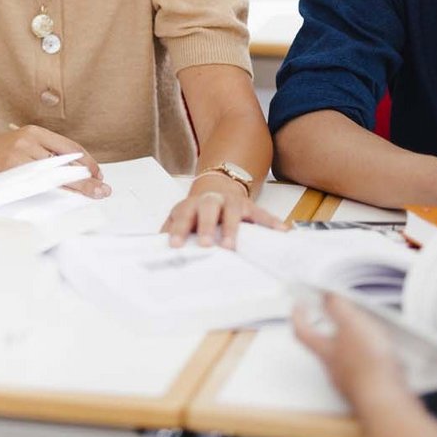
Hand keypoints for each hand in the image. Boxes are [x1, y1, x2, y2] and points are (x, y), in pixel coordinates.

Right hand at [0, 124, 108, 198]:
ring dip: (75, 188)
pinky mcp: (11, 174)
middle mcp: (27, 142)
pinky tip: (67, 199)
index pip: (69, 148)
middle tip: (102, 190)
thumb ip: (45, 156)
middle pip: (66, 163)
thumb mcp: (23, 148)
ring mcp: (19, 158)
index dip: (88, 163)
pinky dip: (55, 194)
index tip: (98, 175)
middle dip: (86, 179)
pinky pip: (39, 187)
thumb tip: (77, 173)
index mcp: (33, 132)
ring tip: (92, 194)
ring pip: (55, 177)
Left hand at [162, 172, 285, 248]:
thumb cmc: (198, 211)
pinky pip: (261, 214)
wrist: (217, 187)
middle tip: (204, 245)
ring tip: (231, 246)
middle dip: (205, 226)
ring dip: (231, 229)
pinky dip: (271, 223)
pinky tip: (282, 232)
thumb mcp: (182, 217)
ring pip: (232, 212)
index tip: (175, 245)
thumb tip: (155, 248)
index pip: (182, 215)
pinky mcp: (249, 206)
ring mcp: (231, 202)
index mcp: (191, 205)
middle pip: (208, 209)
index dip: (178, 230)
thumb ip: (171, 230)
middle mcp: (211, 200)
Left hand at [292, 293, 411, 412]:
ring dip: (353, 348)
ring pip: (345, 362)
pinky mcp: (369, 392)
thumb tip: (326, 296)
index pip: (302, 331)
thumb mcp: (351, 324)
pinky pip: (365, 374)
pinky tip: (384, 359)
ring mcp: (350, 383)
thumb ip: (337, 307)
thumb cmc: (368, 365)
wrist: (386, 401)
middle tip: (335, 319)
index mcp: (325, 351)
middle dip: (328, 332)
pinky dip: (371, 364)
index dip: (298, 316)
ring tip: (368, 336)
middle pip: (323, 348)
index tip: (299, 304)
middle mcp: (334, 369)